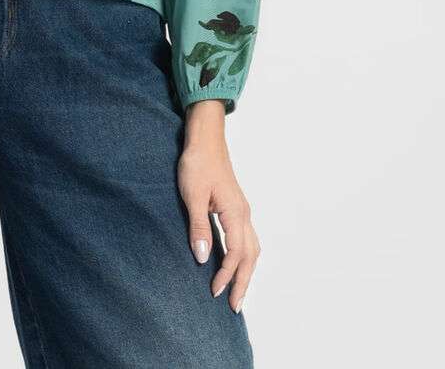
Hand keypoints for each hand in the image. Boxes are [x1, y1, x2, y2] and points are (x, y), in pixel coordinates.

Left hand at [177, 99, 259, 312]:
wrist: (205, 138)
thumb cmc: (197, 163)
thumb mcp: (192, 195)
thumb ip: (198, 227)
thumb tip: (203, 259)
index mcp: (235, 212)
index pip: (235, 253)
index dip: (226, 275)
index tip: (213, 291)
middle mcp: (244, 214)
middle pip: (250, 256)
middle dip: (243, 282)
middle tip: (235, 306)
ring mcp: (242, 210)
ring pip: (252, 248)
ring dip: (246, 271)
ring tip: (237, 291)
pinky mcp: (236, 207)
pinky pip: (246, 238)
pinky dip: (244, 256)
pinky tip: (234, 263)